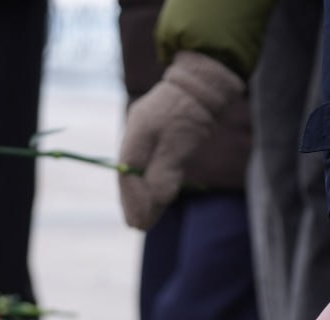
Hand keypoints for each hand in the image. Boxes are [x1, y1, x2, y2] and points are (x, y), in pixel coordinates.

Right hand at [118, 51, 242, 229]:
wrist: (202, 83)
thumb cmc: (191, 112)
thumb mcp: (179, 144)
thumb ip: (165, 173)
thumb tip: (156, 200)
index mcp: (135, 135)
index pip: (127, 175)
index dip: (132, 201)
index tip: (139, 223)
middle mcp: (136, 135)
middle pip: (129, 175)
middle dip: (134, 202)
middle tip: (139, 226)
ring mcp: (145, 134)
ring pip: (138, 171)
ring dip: (142, 195)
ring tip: (146, 220)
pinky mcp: (158, 136)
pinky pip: (149, 164)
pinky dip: (151, 182)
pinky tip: (156, 197)